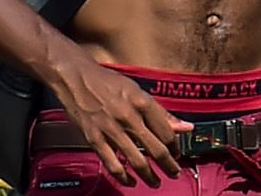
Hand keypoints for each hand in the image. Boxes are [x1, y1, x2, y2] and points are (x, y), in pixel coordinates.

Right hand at [49, 54, 190, 184]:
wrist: (76, 78)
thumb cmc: (107, 82)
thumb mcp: (138, 91)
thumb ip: (160, 112)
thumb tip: (185, 126)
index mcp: (142, 102)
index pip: (167, 132)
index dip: (175, 146)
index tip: (176, 152)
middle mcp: (129, 117)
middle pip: (156, 150)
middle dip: (168, 166)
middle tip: (173, 172)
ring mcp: (111, 130)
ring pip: (137, 161)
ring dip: (150, 176)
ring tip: (156, 182)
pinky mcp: (95, 139)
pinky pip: (113, 165)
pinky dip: (124, 177)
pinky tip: (130, 181)